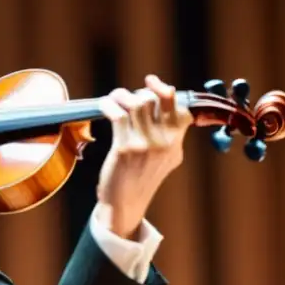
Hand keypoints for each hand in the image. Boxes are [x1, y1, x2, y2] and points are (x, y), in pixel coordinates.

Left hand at [96, 74, 192, 238]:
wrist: (126, 203)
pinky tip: (105, 105)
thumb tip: (166, 103)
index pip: (180, 108)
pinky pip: (118, 114)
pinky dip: (109, 104)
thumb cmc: (144, 177)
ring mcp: (145, 145)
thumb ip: (172, 133)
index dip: (165, 91)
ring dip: (122, 95)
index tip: (152, 82)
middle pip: (155, 100)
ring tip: (115, 98)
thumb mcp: (168, 157)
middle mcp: (164, 142)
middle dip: (140, 92)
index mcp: (176, 142)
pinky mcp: (124, 148)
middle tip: (129, 97)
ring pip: (137, 103)